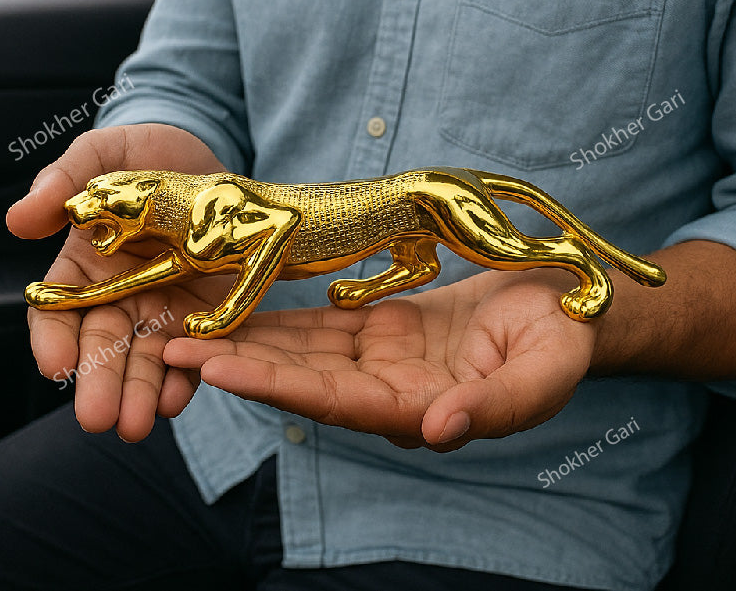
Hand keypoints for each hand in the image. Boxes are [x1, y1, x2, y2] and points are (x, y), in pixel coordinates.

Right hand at [7, 123, 230, 441]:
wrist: (208, 156)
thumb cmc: (145, 153)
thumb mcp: (104, 154)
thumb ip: (66, 181)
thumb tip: (18, 219)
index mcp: (84, 264)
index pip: (58, 310)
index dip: (54, 338)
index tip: (55, 365)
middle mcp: (120, 293)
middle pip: (103, 345)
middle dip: (99, 383)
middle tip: (98, 419)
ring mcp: (163, 305)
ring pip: (146, 357)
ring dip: (141, 393)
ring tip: (138, 425)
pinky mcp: (205, 310)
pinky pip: (194, 348)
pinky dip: (188, 374)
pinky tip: (181, 399)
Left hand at [163, 270, 596, 450]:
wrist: (561, 304)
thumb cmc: (560, 339)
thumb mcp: (543, 373)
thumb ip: (494, 407)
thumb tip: (439, 432)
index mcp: (421, 410)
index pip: (338, 404)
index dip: (279, 388)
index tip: (221, 370)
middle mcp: (388, 391)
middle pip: (302, 381)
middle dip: (240, 366)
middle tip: (174, 348)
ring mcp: (379, 358)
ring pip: (302, 352)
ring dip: (249, 342)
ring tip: (190, 328)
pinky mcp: (378, 327)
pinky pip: (320, 323)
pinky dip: (279, 318)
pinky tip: (240, 307)